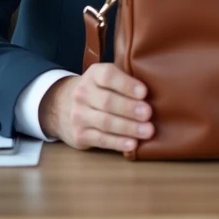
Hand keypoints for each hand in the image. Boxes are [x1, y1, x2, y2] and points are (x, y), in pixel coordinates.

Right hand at [39, 63, 154, 152]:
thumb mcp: (106, 78)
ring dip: (128, 128)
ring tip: (147, 131)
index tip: (144, 92)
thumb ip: (125, 79)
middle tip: (148, 113)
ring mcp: (79, 115)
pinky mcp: (79, 135)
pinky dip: (118, 142)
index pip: (108, 76)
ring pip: (105, 122)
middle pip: (107, 101)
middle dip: (129, 108)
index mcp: (94, 75)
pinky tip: (132, 144)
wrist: (62, 106)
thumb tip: (157, 87)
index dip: (126, 84)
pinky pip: (101, 139)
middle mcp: (83, 93)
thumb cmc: (98, 91)